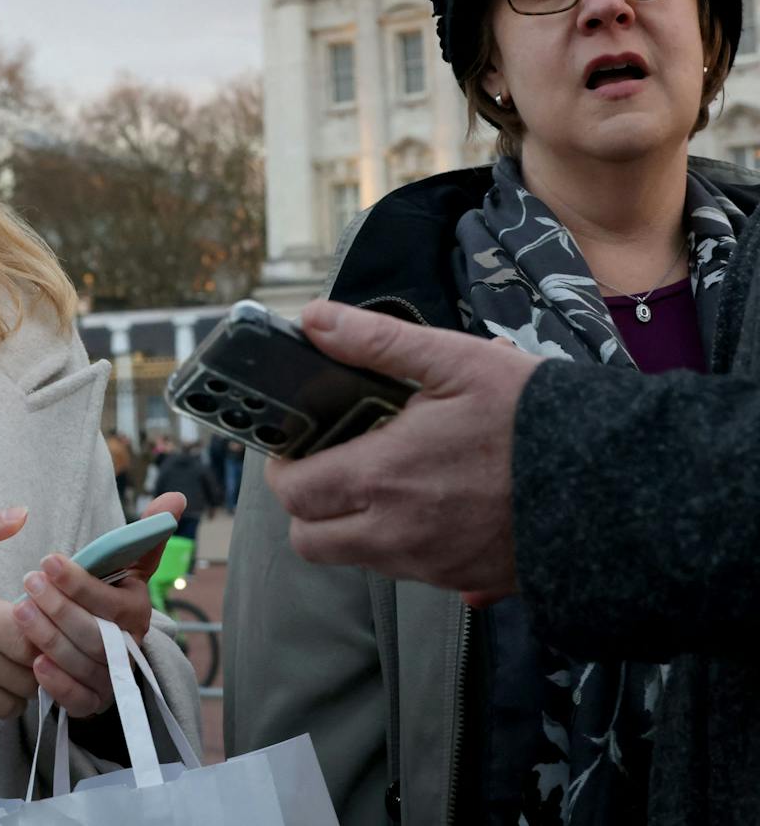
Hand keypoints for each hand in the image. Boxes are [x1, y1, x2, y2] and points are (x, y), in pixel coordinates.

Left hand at [10, 493, 185, 716]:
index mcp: (137, 612)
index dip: (80, 584)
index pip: (112, 602)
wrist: (104, 648)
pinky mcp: (93, 702)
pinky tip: (35, 663)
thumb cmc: (106, 597)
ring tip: (20, 612)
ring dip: (50, 638)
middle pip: (96, 634)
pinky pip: (78, 700)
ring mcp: (112, 678)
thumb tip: (176, 498)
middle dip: (60, 608)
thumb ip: (144, 535)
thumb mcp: (126, 566)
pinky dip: (58, 684)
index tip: (48, 560)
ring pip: (83, 664)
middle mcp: (129, 647)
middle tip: (28, 583)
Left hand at [264, 300, 541, 599]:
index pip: (293, 494)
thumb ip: (376, 341)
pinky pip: (408, 572)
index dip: (282, 469)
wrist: (616, 483)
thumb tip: (312, 319)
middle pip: (310, 541)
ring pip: (357, 559)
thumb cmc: (535, 419)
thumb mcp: (456, 361)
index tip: (297, 447)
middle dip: (307, 507)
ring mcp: (430, 564)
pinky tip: (430, 504)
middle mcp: (397, 534)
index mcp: (383, 478)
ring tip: (386, 478)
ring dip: (352, 526)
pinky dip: (401, 544)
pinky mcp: (464, 580)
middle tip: (330, 467)